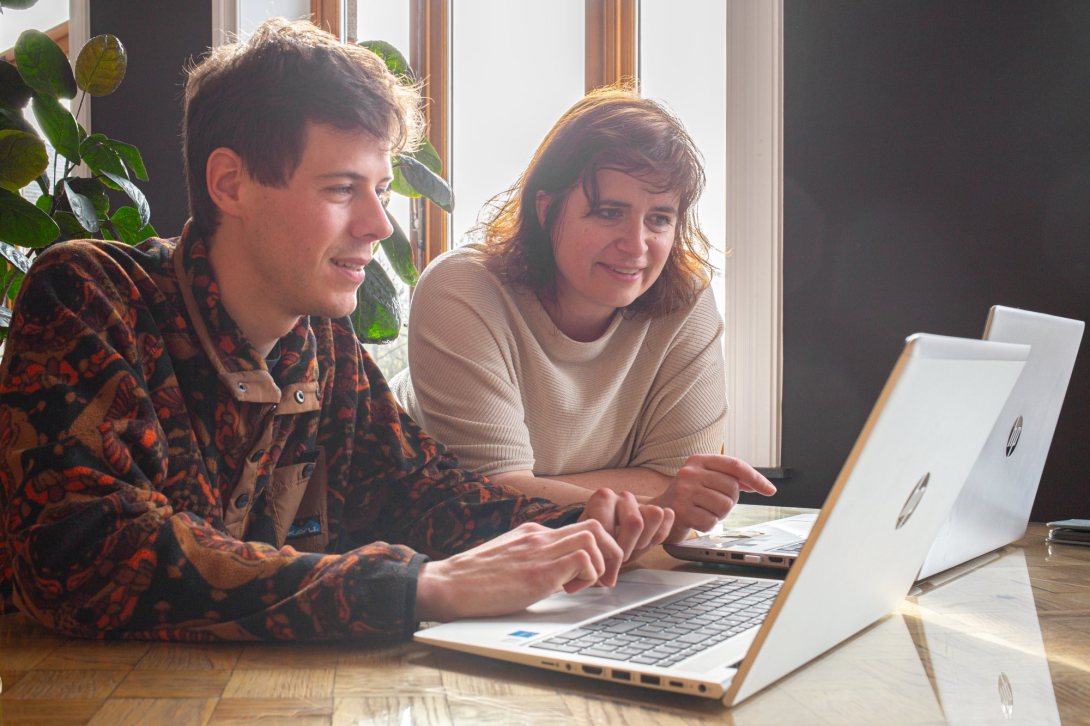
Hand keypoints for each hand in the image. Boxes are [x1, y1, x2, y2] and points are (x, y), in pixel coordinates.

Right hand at [415, 519, 622, 621]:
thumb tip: (558, 576)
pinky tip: (569, 591)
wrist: (448, 585)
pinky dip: (587, 576)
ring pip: (594, 535)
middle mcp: (539, 535)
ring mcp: (539, 551)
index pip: (580, 526)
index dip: (596, 550)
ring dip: (601, 563)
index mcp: (533, 532)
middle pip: (596, 524)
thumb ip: (533, 559)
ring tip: (585, 585)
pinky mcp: (538, 573)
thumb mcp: (510, 559)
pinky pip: (583, 558)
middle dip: (612, 552)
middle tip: (604, 578)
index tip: (592, 574)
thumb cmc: (474, 580)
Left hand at [578, 489, 674, 573]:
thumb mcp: (594, 546)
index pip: (609, 527)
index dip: (609, 551)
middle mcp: (621, 496)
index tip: (607, 561)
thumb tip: (609, 580)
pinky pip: (667, 517)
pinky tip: (649, 541)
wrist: (610, 533)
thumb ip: (599, 560)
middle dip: (629, 547)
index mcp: (601, 499)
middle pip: (636, 522)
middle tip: (622, 557)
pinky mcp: (656, 507)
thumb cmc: (600, 539)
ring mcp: (640, 501)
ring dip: (645, 540)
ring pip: (654, 515)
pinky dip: (661, 533)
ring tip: (633, 547)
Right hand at [650, 455, 776, 542]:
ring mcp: (684, 491)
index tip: (770, 490)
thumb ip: (728, 477)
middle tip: (715, 502)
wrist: (657, 512)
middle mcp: (690, 473)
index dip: (756, 478)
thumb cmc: (687, 496)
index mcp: (698, 460)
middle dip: (730, 500)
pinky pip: (712, 522)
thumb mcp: (704, 478)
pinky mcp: (681, 511)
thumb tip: (758, 484)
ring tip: (705, 510)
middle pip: (732, 488)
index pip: (735, 465)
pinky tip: (697, 519)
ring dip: (719, 514)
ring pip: (725, 506)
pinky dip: (709, 524)